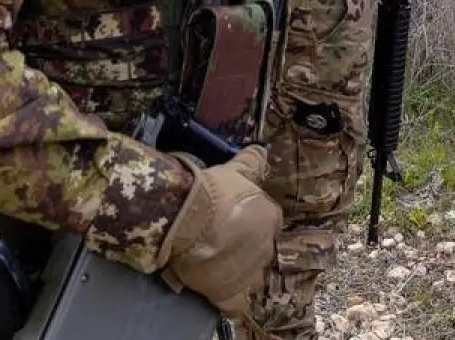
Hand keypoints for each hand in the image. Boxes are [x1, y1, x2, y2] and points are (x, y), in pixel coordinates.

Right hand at [156, 145, 280, 316]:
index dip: (250, 220)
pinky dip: (229, 299)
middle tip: (218, 239)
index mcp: (269, 217)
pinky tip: (217, 290)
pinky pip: (236, 303)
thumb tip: (262, 150)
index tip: (233, 218)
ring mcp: (250, 270)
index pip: (268, 221)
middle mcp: (265, 245)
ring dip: (235, 269)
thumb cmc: (211, 191)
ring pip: (248, 274)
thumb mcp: (234, 171)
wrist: (185, 217)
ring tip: (212, 262)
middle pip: (258, 247)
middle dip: (242, 245)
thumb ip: (251, 163)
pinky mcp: (230, 291)